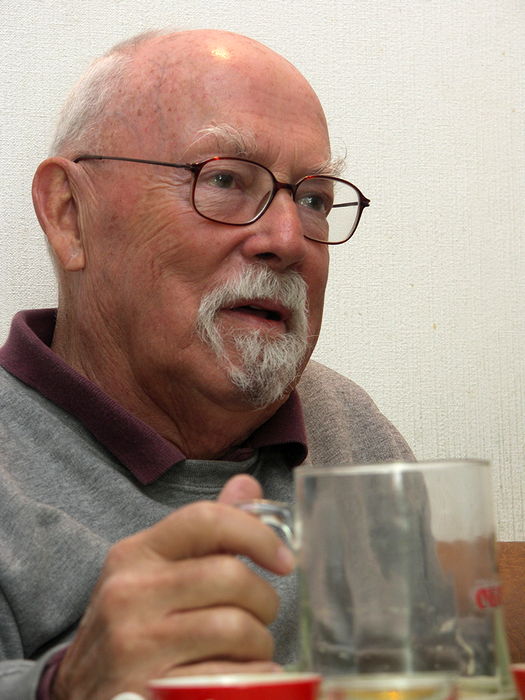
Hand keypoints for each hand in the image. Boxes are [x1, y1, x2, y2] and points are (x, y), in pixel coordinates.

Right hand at [51, 475, 293, 699]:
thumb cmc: (132, 628)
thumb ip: (205, 532)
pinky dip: (251, 679)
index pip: (206, 518)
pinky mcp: (146, 690)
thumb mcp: (154, 573)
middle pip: (229, 575)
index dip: (257, 534)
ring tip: (251, 650)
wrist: (77, 698)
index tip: (284, 560)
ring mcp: (134, 645)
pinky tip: (242, 677)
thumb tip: (247, 486)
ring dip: (260, 643)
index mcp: (135, 554)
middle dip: (264, 600)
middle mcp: (129, 593)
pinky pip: (226, 679)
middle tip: (262, 615)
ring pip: (234, 627)